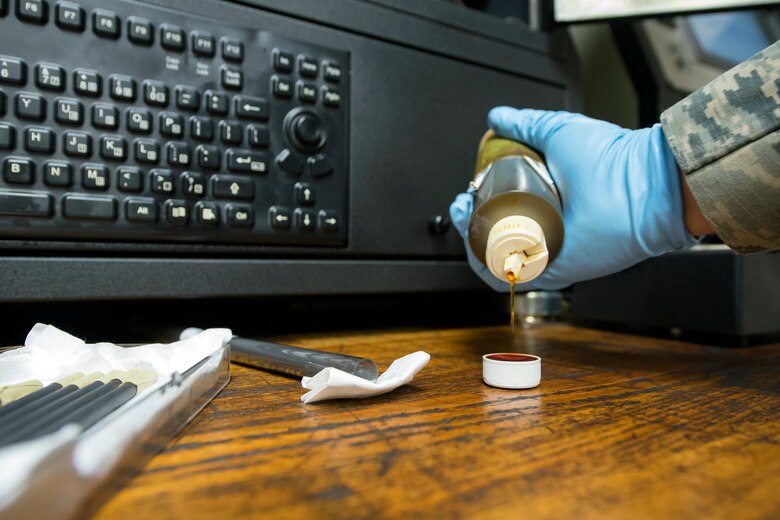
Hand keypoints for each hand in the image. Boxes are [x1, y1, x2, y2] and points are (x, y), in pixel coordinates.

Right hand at [450, 108, 696, 290]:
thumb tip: (497, 117)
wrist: (642, 185)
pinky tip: (474, 240)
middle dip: (468, 219)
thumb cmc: (612, 159)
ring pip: (494, 258)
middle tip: (463, 203)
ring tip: (465, 216)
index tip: (468, 187)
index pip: (502, 210)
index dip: (478, 200)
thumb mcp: (558, 131)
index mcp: (548, 201)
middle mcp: (546, 229)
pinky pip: (506, 277)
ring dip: (471, 239)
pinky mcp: (550, 271)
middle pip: (493, 236)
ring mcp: (547, 252)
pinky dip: (484, 264)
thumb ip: (526, 124)